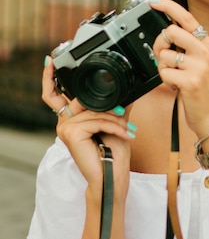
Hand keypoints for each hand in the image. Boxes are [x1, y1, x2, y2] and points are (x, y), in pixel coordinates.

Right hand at [42, 57, 132, 201]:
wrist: (112, 177)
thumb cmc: (113, 154)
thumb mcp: (116, 123)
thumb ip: (115, 105)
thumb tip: (128, 87)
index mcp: (70, 118)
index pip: (54, 94)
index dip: (50, 77)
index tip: (50, 61)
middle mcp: (63, 122)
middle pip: (84, 99)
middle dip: (109, 107)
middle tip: (124, 115)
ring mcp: (65, 127)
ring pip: (94, 110)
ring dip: (116, 120)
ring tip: (128, 130)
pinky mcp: (71, 133)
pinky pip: (96, 120)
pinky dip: (114, 126)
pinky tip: (125, 134)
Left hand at [150, 0, 208, 137]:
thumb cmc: (202, 88)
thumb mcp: (200, 61)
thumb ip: (187, 45)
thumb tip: (166, 30)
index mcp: (208, 43)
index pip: (186, 17)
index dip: (168, 6)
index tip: (153, 1)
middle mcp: (206, 51)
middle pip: (170, 31)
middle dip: (159, 44)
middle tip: (165, 57)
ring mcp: (200, 66)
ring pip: (164, 54)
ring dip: (163, 67)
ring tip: (174, 76)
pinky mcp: (191, 81)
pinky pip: (164, 72)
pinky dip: (165, 81)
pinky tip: (176, 86)